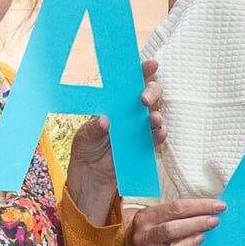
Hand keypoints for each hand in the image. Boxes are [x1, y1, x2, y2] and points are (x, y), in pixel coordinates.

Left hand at [68, 59, 166, 224]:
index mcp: (113, 105)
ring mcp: (137, 130)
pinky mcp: (142, 146)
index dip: (141, 72)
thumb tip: (106, 120)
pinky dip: (159, 135)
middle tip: (144, 98)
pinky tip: (160, 133)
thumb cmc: (85, 151)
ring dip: (156, 115)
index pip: (128, 84)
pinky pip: (155, 138)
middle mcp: (128, 114)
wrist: (90, 181)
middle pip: (147, 95)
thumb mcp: (84, 138)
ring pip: (154, 115)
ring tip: (155, 119)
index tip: (150, 65)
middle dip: (151, 91)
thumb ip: (94, 128)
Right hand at [122, 196, 224, 245]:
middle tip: (214, 221)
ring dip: (187, 245)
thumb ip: (177, 213)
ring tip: (202, 238)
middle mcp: (142, 236)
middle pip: (171, 229)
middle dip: (197, 224)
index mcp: (145, 217)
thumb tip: (207, 210)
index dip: (199, 206)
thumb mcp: (155, 214)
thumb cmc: (147, 228)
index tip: (218, 206)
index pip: (175, 208)